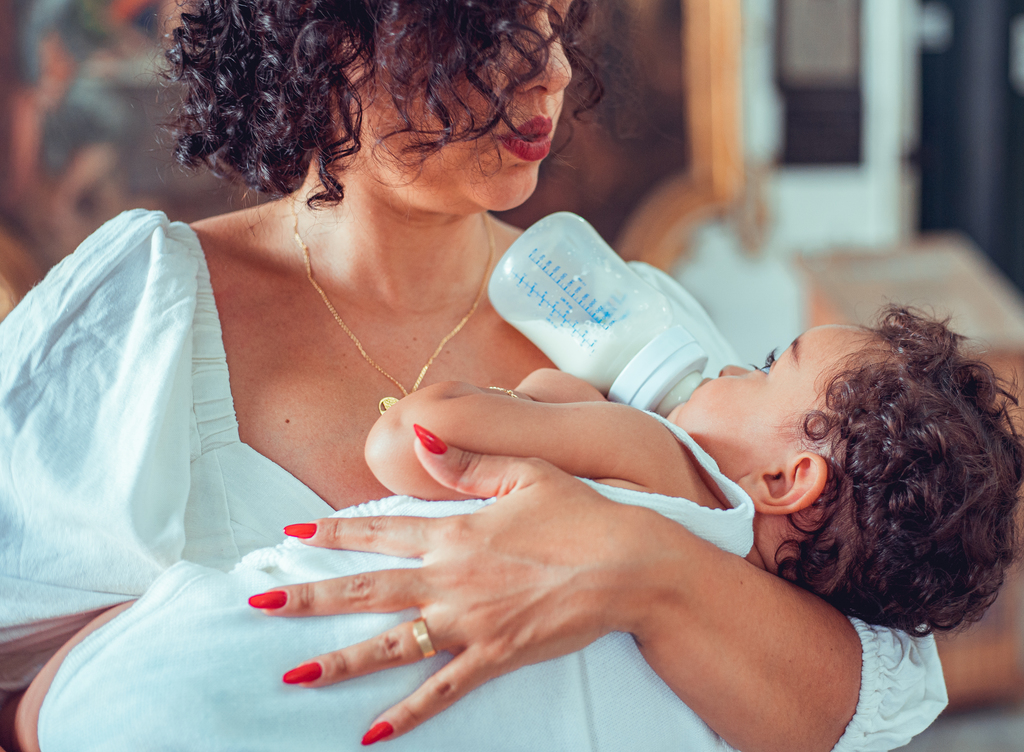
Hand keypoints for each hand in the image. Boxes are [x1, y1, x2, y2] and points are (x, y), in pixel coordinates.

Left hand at [255, 434, 673, 743]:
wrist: (628, 565)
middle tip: (261, 603)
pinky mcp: (494, 655)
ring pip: (391, 644)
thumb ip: (468, 461)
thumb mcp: (527, 473)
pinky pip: (441, 690)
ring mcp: (470, 621)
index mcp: (456, 532)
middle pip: (366, 589)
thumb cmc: (583, 515)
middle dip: (308, 595)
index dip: (334, 530)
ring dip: (339, 661)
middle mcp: (451, 577)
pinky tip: (373, 732)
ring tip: (293, 675)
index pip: (381, 530)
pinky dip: (407, 713)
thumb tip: (421, 435)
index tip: (293, 531)